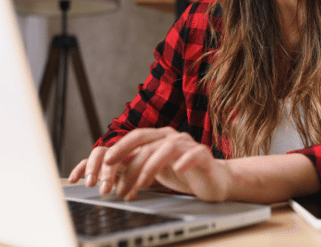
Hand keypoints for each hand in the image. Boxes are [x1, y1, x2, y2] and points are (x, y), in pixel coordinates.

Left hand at [69, 127, 232, 202]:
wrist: (213, 181)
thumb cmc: (183, 174)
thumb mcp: (156, 169)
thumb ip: (138, 165)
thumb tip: (111, 170)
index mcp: (161, 137)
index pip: (138, 136)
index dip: (121, 146)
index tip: (106, 161)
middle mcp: (173, 137)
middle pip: (147, 140)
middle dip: (128, 156)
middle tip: (115, 173)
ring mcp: (189, 145)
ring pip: (167, 148)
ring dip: (151, 166)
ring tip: (141, 184)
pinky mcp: (204, 155)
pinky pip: (194, 154)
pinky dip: (185, 160)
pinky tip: (178, 170)